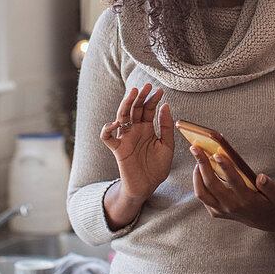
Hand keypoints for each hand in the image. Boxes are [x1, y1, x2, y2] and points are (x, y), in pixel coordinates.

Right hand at [101, 84, 174, 200]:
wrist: (147, 187)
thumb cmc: (157, 168)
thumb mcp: (167, 146)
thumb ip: (166, 128)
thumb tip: (165, 106)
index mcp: (147, 128)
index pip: (148, 109)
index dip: (153, 99)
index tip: (160, 91)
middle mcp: (135, 130)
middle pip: (134, 109)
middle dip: (140, 97)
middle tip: (146, 86)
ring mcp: (125, 138)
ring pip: (121, 116)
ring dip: (126, 104)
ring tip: (133, 93)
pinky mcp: (118, 149)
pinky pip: (107, 138)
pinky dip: (107, 129)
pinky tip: (114, 123)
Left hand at [190, 145, 274, 233]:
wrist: (262, 219)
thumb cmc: (267, 202)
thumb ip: (270, 186)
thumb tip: (261, 178)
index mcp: (246, 199)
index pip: (233, 181)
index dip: (225, 166)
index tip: (217, 153)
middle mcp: (231, 205)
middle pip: (211, 185)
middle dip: (202, 164)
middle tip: (196, 149)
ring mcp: (221, 210)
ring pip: (202, 193)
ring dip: (196, 174)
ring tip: (197, 159)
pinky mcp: (215, 212)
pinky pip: (202, 197)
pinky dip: (198, 182)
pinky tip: (200, 171)